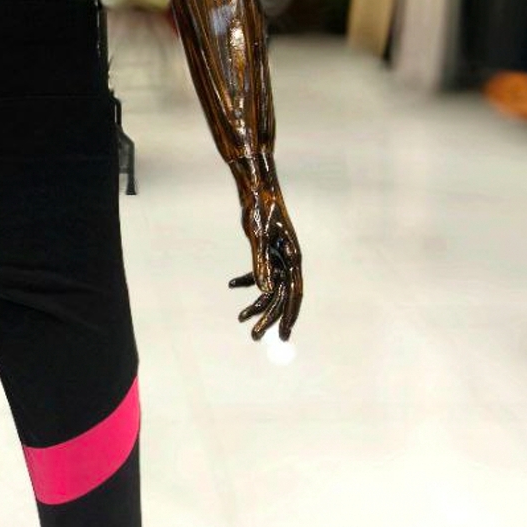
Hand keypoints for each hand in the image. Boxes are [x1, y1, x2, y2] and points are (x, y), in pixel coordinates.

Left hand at [230, 182, 302, 342]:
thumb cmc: (260, 210)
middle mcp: (289, 261)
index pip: (294, 294)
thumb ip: (261, 265)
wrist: (256, 189)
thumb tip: (264, 291)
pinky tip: (232, 285)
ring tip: (241, 319)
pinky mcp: (268, 253)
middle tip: (254, 336)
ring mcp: (279, 257)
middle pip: (281, 296)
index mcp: (293, 258)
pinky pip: (260, 274)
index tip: (282, 335)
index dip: (289, 316)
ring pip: (270, 289)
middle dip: (268, 318)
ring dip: (256, 304)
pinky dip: (247, 281)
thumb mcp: (258, 238)